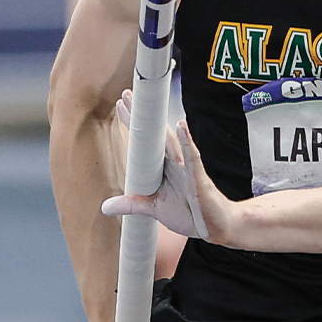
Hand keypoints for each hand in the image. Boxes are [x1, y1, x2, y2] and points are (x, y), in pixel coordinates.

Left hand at [101, 93, 209, 239]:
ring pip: (170, 141)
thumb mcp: (155, 210)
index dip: (133, 125)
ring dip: (159, 123)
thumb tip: (105, 207)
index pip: (145, 142)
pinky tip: (181, 126)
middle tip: (126, 93)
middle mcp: (174, 163)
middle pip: (155, 134)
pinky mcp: (198, 177)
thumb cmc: (191, 214)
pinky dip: (186, 142)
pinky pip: (192, 157)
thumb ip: (132, 204)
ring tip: (149, 104)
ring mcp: (187, 168)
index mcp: (164, 168)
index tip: (121, 106)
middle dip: (140, 115)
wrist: (215, 227)